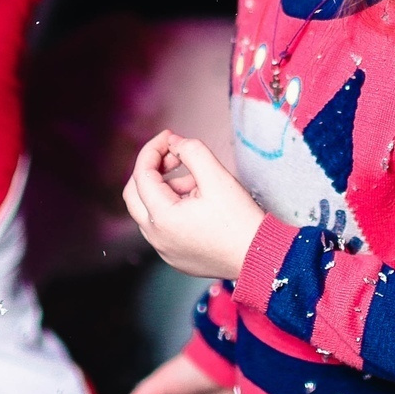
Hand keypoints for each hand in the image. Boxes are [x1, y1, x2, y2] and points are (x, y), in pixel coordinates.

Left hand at [122, 131, 267, 280]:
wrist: (260, 257)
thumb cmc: (240, 221)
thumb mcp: (217, 177)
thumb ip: (192, 151)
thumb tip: (174, 142)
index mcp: (162, 218)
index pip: (142, 175)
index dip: (153, 149)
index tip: (169, 136)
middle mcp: (156, 238)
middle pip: (134, 194)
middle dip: (152, 169)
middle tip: (175, 156)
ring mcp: (164, 250)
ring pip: (149, 210)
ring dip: (165, 189)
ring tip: (197, 182)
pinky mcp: (174, 256)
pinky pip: (162, 226)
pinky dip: (171, 207)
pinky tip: (197, 202)